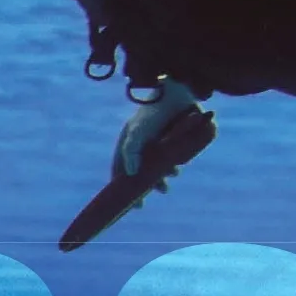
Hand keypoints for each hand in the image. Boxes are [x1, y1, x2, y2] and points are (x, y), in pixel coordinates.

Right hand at [112, 78, 205, 204]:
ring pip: (156, 166)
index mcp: (129, 139)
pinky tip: (176, 170)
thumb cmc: (153, 113)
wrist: (176, 93)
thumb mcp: (138, 133)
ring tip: (165, 187)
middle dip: (141, 185)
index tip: (124, 201)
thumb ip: (131, 152)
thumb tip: (131, 174)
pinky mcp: (174, 138)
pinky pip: (170, 158)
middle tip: (143, 201)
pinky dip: (171, 167)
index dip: (119, 183)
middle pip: (138, 169)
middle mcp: (142, 141)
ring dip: (159, 178)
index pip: (120, 166)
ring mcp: (158, 140)